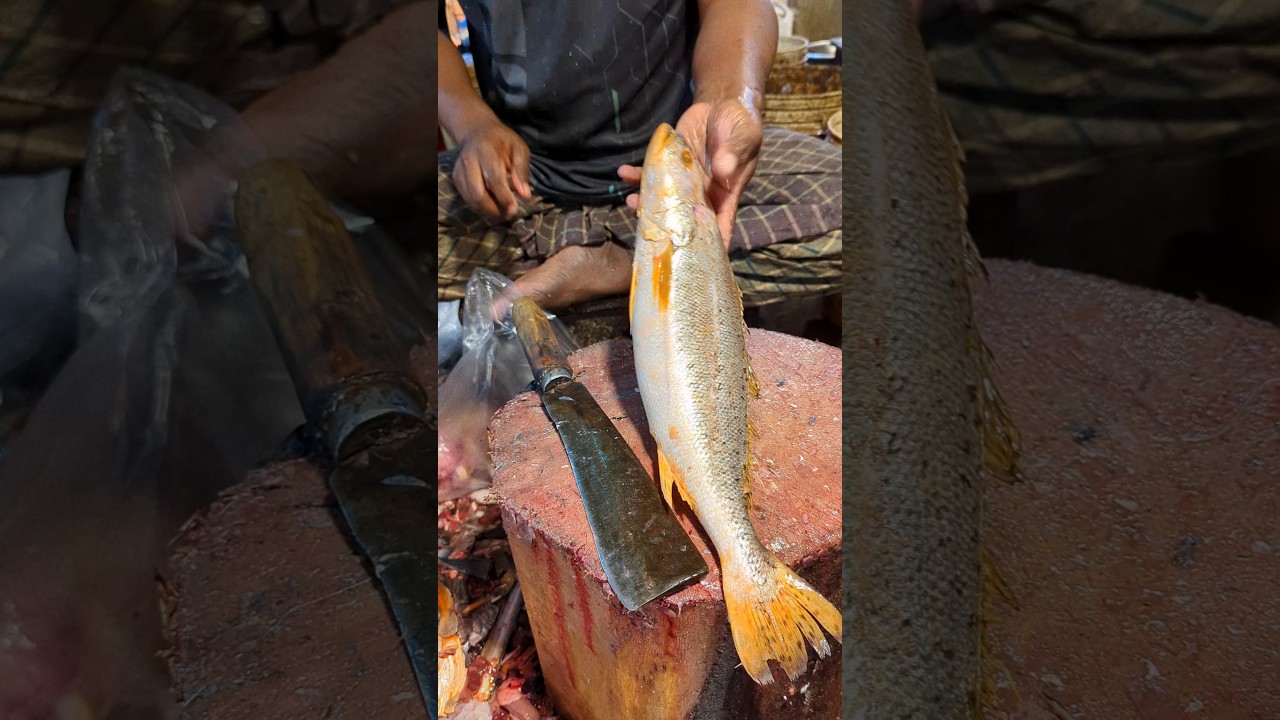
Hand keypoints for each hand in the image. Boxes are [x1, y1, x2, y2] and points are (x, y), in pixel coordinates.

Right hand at [452, 119, 533, 220]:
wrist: (477, 131)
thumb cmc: (502, 141)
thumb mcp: (519, 149)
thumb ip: (522, 171)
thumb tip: (525, 195)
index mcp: (486, 150)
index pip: (493, 179)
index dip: (504, 197)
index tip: (514, 210)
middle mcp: (469, 160)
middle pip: (477, 194)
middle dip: (494, 209)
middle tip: (509, 215)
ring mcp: (460, 170)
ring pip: (471, 200)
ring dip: (487, 211)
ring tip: (502, 212)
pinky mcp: (456, 178)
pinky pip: (467, 199)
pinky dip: (480, 207)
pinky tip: (492, 205)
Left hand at [619, 97, 763, 250]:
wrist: (722, 104)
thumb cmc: (740, 125)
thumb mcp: (743, 136)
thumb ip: (733, 154)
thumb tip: (722, 171)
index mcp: (725, 194)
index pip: (719, 225)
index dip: (709, 245)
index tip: (694, 260)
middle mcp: (702, 193)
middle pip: (684, 219)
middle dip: (666, 228)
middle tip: (649, 232)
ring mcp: (684, 181)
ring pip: (663, 199)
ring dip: (646, 203)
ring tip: (632, 201)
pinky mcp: (670, 164)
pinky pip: (652, 173)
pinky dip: (637, 174)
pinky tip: (623, 172)